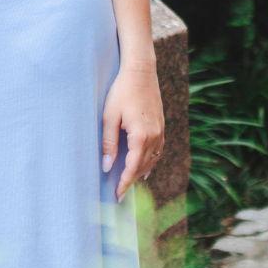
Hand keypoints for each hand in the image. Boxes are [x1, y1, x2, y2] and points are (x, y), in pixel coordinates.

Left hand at [102, 60, 164, 200]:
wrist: (140, 71)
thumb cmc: (122, 91)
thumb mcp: (109, 117)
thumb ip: (108, 143)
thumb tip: (106, 166)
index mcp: (141, 136)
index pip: (132, 167)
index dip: (124, 182)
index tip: (117, 195)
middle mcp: (154, 136)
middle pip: (143, 166)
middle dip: (132, 181)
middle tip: (120, 194)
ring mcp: (160, 131)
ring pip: (152, 160)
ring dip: (141, 172)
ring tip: (129, 183)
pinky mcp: (161, 125)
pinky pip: (158, 150)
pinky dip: (150, 161)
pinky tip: (145, 167)